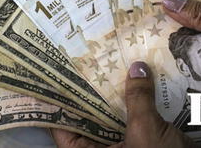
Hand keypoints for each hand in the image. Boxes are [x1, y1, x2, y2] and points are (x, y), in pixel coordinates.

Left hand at [51, 62, 196, 147]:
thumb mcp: (146, 131)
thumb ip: (137, 98)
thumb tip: (137, 68)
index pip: (60, 126)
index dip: (56, 101)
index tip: (53, 74)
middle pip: (85, 118)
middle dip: (87, 91)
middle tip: (83, 61)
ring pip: (108, 118)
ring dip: (112, 95)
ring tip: (108, 63)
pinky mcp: (139, 145)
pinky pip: (129, 122)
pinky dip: (132, 104)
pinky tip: (135, 80)